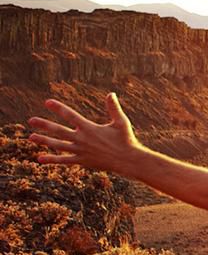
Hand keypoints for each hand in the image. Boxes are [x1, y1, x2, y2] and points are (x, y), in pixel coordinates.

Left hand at [26, 93, 143, 173]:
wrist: (129, 160)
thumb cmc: (126, 140)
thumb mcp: (121, 122)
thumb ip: (114, 108)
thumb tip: (111, 94)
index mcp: (90, 128)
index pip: (70, 115)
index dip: (58, 108)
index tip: (47, 102)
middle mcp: (82, 139)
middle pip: (59, 130)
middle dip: (44, 125)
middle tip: (31, 120)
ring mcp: (81, 151)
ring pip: (58, 145)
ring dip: (44, 141)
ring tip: (31, 137)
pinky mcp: (82, 161)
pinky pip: (64, 160)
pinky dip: (52, 159)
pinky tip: (40, 158)